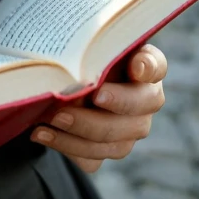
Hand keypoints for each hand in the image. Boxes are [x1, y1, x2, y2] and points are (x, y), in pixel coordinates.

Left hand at [30, 43, 167, 173]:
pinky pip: (93, 158)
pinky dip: (67, 147)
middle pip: (138, 112)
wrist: (58, 79)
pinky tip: (42, 133)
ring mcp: (130, 129)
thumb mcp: (78, 39)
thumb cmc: (74, 51)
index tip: (135, 66)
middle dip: (103, 111)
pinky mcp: (108, 149)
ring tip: (49, 120)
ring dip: (79, 134)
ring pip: (116, 142)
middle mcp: (144, 100)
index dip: (148, 67)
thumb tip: (72, 58)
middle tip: (69, 104)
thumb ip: (83, 43)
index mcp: (142, 64)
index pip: (156, 65)